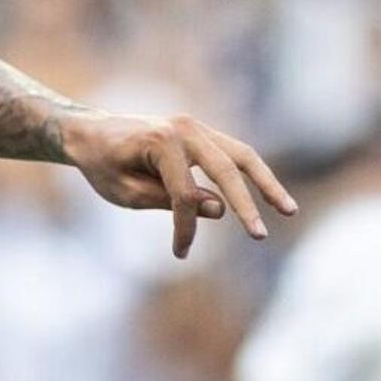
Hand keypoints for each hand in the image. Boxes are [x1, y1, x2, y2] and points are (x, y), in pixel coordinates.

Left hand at [59, 108, 297, 259]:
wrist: (90, 133)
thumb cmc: (103, 165)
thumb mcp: (126, 192)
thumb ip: (171, 201)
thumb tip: (220, 209)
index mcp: (161, 142)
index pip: (184, 192)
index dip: (185, 226)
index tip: (180, 252)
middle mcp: (184, 129)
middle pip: (227, 168)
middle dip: (246, 204)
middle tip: (260, 236)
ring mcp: (196, 128)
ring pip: (242, 155)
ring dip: (267, 183)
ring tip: (289, 210)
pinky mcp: (201, 134)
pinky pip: (234, 154)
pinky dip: (251, 175)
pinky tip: (268, 195)